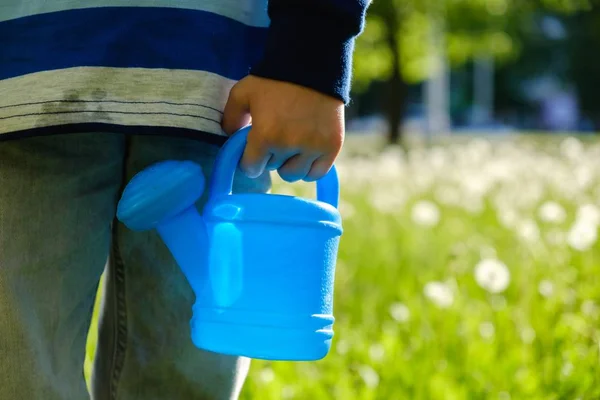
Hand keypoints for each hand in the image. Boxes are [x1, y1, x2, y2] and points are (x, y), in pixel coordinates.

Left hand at [221, 75, 344, 181]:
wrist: (311, 64)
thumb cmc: (273, 80)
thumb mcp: (242, 93)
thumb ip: (230, 119)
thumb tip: (232, 140)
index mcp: (265, 136)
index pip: (251, 168)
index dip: (250, 159)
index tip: (254, 149)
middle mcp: (289, 146)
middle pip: (272, 169)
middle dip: (270, 155)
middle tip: (276, 136)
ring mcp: (312, 147)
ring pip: (294, 174)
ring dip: (289, 164)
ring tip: (291, 145)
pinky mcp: (331, 146)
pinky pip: (316, 173)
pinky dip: (309, 167)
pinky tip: (306, 152)